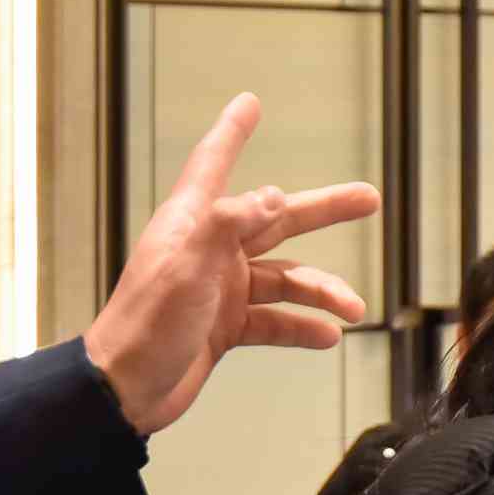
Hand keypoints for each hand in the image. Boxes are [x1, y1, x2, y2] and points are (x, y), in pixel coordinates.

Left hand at [83, 94, 378, 436]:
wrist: (126, 390)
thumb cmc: (145, 323)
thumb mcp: (186, 265)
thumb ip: (228, 224)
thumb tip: (273, 196)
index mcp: (192, 223)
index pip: (214, 163)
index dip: (233, 132)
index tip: (249, 105)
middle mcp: (210, 250)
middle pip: (276, 220)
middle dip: (323, 210)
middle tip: (367, 199)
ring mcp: (220, 289)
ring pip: (285, 279)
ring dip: (321, 292)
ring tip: (353, 307)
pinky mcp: (225, 326)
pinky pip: (275, 320)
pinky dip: (301, 327)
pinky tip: (327, 335)